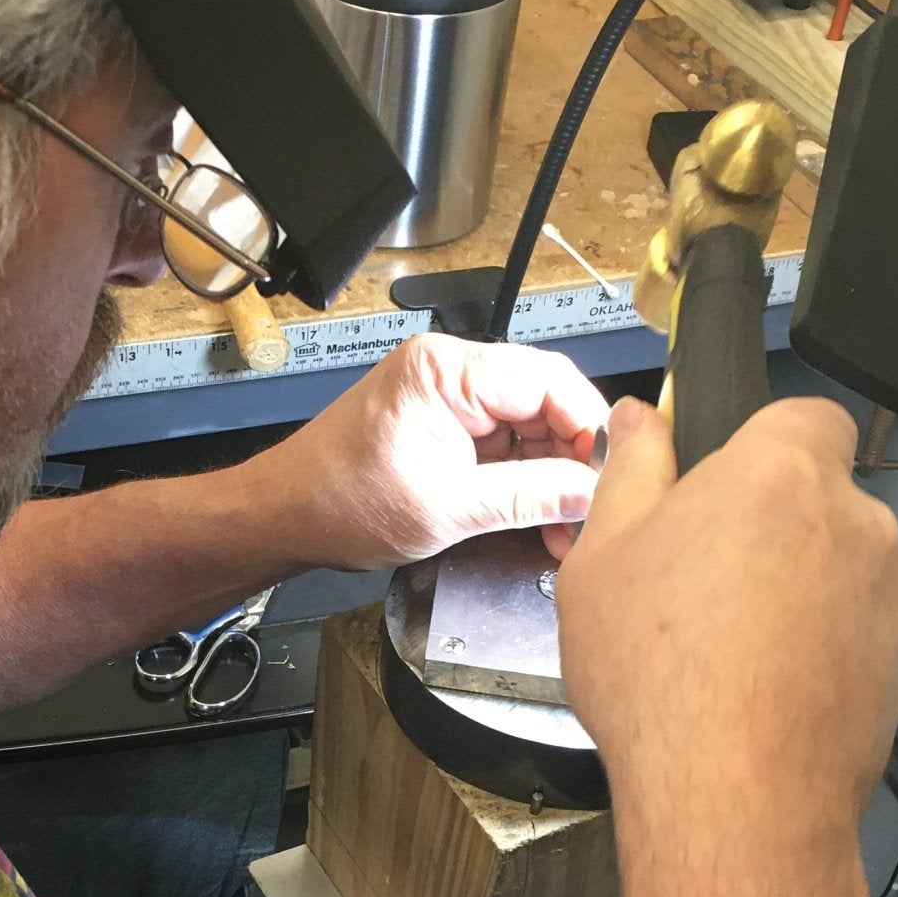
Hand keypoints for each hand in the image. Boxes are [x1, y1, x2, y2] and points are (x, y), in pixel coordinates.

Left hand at [256, 334, 607, 568]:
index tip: (611, 472)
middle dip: (573, 460)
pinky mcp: (444, 426)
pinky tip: (539, 517)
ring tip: (564, 526)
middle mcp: (449, 372)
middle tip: (590, 510)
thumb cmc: (339, 501)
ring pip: (529, 429)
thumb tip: (589, 494)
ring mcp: (447, 398)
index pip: (549, 381)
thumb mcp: (448, 508)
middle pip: (545, 403)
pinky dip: (524, 481)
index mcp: (446, 370)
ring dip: (551, 477)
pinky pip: (503, 446)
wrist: (287, 517)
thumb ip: (528, 497)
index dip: (589, 428)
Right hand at [557, 394, 897, 821]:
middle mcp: (852, 524)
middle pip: (816, 497)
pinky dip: (813, 648)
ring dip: (790, 590)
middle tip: (695, 576)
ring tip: (717, 648)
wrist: (734, 798)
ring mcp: (886, 597)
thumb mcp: (602, 560)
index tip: (719, 480)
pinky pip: (850, 632)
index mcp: (778, 475)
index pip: (806, 413)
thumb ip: (630, 474)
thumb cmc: (662, 679)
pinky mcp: (897, 663)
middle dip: (766, 526)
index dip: (763, 442)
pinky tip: (754, 690)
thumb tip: (638, 421)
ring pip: (835, 568)